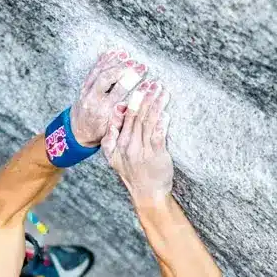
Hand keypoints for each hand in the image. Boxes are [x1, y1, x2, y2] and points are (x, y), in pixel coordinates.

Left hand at [69, 50, 144, 146]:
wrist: (77, 132)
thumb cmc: (98, 132)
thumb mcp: (112, 131)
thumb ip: (121, 118)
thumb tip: (132, 104)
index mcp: (102, 111)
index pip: (118, 91)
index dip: (131, 79)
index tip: (142, 72)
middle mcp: (92, 99)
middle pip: (107, 77)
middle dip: (123, 68)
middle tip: (138, 63)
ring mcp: (86, 91)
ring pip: (99, 71)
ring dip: (113, 61)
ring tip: (127, 55)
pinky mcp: (84, 86)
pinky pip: (93, 70)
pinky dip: (103, 60)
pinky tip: (113, 52)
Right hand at [104, 78, 173, 203]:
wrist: (147, 194)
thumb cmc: (133, 174)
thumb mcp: (113, 158)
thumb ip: (111, 137)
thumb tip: (115, 115)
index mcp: (117, 144)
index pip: (125, 117)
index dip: (133, 100)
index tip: (139, 86)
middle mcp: (128, 145)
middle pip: (137, 116)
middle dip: (145, 97)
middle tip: (153, 82)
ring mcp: (142, 150)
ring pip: (148, 122)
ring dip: (156, 104)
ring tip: (162, 90)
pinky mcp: (156, 155)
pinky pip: (158, 134)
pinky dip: (162, 122)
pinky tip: (166, 111)